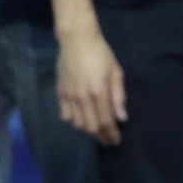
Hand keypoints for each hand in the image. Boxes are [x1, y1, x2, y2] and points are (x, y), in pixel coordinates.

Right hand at [56, 30, 126, 145]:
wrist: (77, 41)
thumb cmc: (101, 54)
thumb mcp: (116, 72)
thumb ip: (118, 96)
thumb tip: (122, 117)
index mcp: (99, 92)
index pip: (106, 121)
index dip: (111, 134)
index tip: (116, 141)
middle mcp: (83, 98)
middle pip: (91, 127)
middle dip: (101, 136)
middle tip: (109, 140)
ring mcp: (69, 96)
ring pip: (77, 124)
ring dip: (88, 129)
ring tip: (98, 130)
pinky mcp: (60, 93)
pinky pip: (65, 115)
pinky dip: (74, 121)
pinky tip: (82, 118)